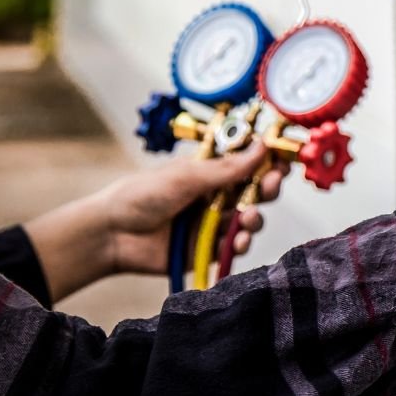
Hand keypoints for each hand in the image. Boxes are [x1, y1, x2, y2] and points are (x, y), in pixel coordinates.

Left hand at [103, 141, 289, 275]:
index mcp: (210, 171)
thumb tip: (262, 147)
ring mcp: (213, 223)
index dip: (267, 161)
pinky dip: (240, 243)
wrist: (112, 234)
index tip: (282, 159)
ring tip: (248, 217)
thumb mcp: (187, 176)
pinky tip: (238, 241)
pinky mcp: (208, 248)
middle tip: (272, 183)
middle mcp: (216, 195)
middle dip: (268, 186)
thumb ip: (227, 168)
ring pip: (249, 219)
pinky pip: (234, 246)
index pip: (248, 163)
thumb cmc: (141, 195)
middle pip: (255, 190)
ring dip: (255, 217)